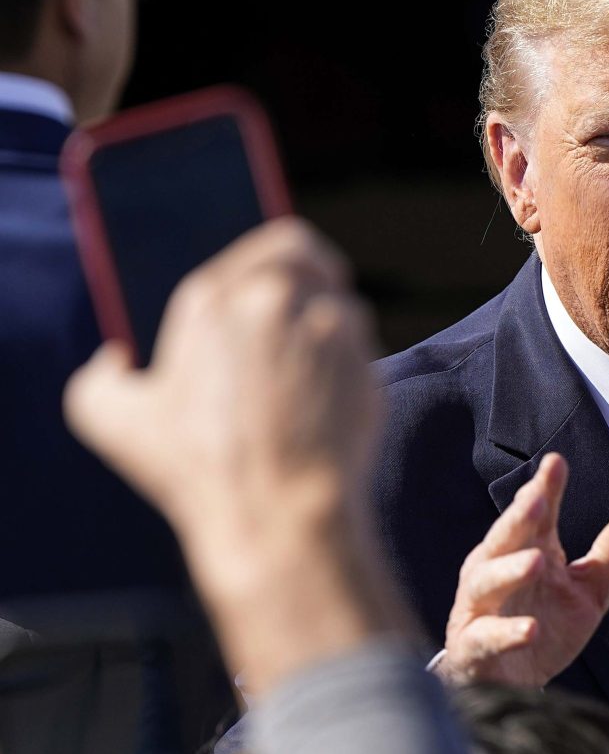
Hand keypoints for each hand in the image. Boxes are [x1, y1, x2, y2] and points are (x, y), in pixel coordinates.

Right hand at [65, 219, 403, 693]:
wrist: (276, 512)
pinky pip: (359, 341)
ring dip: (325, 316)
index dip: (269, 252)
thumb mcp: (112, 422)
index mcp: (207, 299)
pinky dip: (347, 354)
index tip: (273, 268)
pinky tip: (328, 385)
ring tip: (309, 353)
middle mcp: (270, 297)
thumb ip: (99, 376)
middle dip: (306, 269)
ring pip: (337, 297)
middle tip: (301, 294)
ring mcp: (324, 324)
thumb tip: (116, 355)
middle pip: (305, 254)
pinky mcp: (363, 358)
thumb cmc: (196, 471)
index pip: (261, 241)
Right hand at [437, 453, 608, 686]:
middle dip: (518, 517)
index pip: (535, 516)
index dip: (544, 489)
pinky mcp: (472, 650)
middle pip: (503, 539)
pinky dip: (505, 633)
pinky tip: (530, 630)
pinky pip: (484, 639)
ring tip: (537, 560)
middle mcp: (495, 573)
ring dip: (508, 570)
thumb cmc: (543, 626)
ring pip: (485, 583)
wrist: (511, 688)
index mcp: (524, 551)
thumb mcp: (588, 592)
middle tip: (536, 498)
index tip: (556, 464)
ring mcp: (479, 611)